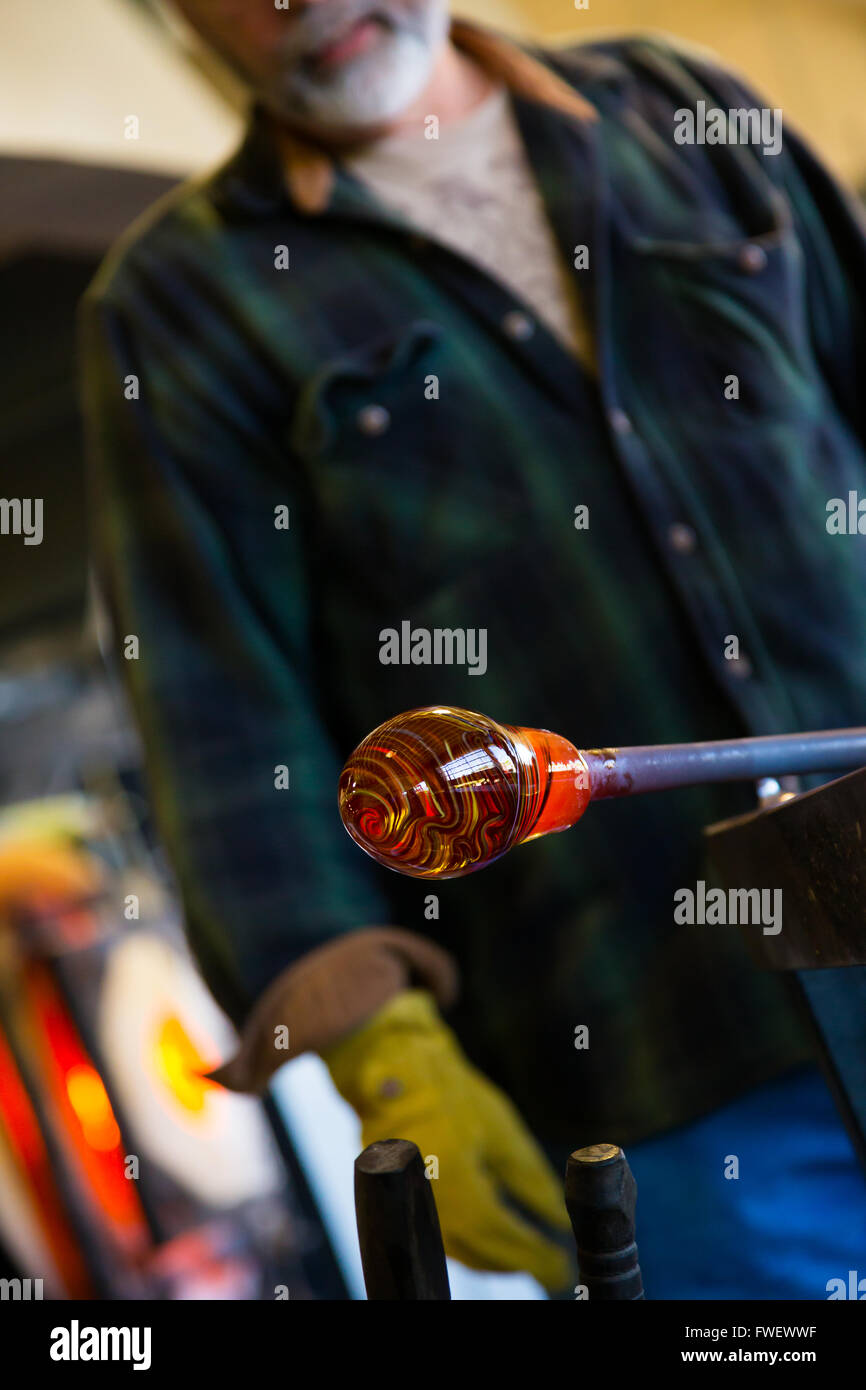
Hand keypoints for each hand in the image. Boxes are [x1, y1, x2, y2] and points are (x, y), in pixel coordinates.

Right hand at [323, 989, 573, 1291]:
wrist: (391, 1066)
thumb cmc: (447, 1091)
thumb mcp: (499, 1128)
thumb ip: (529, 1177)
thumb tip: (557, 1214)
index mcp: (457, 1183)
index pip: (502, 1234)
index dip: (534, 1254)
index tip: (560, 1267)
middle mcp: (429, 1203)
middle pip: (479, 1251)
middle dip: (515, 1261)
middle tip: (547, 1265)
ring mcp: (410, 1204)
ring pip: (457, 1250)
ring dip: (491, 1257)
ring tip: (523, 1254)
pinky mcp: (403, 1199)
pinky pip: (440, 1236)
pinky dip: (468, 1243)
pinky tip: (486, 1236)